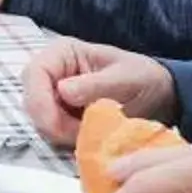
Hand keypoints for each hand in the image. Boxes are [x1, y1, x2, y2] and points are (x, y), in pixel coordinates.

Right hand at [21, 38, 177, 146]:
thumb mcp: (125, 79)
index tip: (57, 126)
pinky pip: (52, 131)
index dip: (39, 101)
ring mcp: (54, 95)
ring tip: (90, 134)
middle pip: (31, 100)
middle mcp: (53, 73)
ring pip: (39, 119)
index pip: (34, 74)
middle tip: (80, 134)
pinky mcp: (61, 116)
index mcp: (63, 53)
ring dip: (60, 133)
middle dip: (51, 122)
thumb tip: (63, 91)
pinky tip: (87, 137)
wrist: (159, 97)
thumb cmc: (143, 79)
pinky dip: (67, 139)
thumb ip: (95, 85)